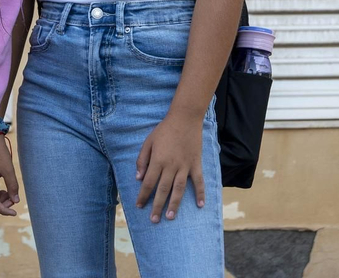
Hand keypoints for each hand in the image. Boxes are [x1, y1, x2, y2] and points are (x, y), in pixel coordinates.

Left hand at [135, 109, 205, 223]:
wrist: (185, 118)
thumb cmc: (164, 129)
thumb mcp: (149, 141)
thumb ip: (142, 159)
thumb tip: (138, 178)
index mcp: (158, 160)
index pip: (148, 182)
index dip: (143, 195)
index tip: (139, 206)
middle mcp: (171, 166)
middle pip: (163, 189)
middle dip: (157, 206)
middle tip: (153, 220)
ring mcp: (185, 166)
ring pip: (179, 189)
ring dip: (174, 204)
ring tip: (170, 217)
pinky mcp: (196, 164)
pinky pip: (199, 181)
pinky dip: (200, 193)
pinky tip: (200, 205)